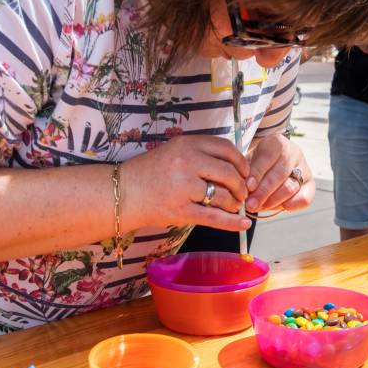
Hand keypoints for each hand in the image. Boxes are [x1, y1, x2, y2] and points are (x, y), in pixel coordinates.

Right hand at [121, 135, 251, 231]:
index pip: (225, 148)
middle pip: (228, 172)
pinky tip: (243, 224)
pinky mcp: (181, 211)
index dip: (241, 161)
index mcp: (186, 144)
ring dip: (234, 203)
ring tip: (233, 206)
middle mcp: (186, 162)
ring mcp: (184, 187)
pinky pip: (214, 217)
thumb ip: (201, 154)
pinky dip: (232, 222)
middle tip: (242, 193)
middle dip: (240, 185)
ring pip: (223, 195)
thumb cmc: (150, 173)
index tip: (245, 171)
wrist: (123, 193)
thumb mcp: (174, 151)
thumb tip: (236, 167)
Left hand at [245, 134, 313, 213]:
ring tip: (259, 207)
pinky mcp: (310, 184)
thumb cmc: (257, 163)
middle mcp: (293, 153)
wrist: (272, 164)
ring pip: (290, 187)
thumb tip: (244, 190)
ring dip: (273, 201)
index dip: (257, 173)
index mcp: (276, 142)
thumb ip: (246, 173)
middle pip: (279, 174)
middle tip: (250, 204)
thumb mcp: (249, 161)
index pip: (267, 157)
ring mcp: (304, 168)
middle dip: (263, 192)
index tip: (248, 187)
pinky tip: (281, 208)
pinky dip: (293, 205)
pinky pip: (305, 198)